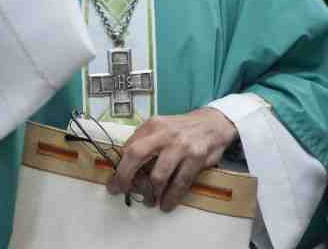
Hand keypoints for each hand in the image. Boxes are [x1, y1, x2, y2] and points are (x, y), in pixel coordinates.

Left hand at [106, 107, 237, 211]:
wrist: (213, 123)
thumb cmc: (181, 129)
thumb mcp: (160, 126)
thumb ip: (144, 141)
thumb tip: (124, 162)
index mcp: (152, 125)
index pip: (129, 146)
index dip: (119, 167)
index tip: (115, 182)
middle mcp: (164, 134)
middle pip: (136, 155)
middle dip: (125, 176)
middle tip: (121, 190)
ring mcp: (181, 146)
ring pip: (159, 175)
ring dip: (151, 194)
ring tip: (150, 201)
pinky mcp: (196, 158)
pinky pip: (180, 183)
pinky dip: (172, 197)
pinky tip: (167, 204)